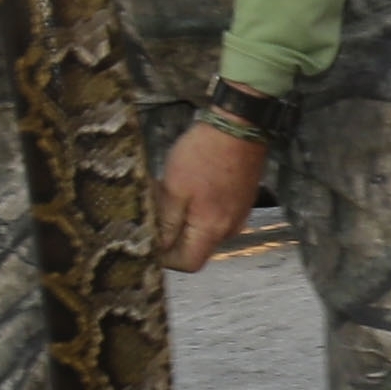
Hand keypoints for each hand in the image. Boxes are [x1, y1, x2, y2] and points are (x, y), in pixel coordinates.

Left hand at [156, 121, 263, 273]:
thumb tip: (158, 245)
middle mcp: (229, 229)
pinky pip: (215, 216)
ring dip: (185, 221)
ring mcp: (238, 215)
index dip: (166, 257)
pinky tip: (189, 187)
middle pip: (197, 248)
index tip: (149, 237)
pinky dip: (198, 210)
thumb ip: (166, 222)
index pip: (188, 263)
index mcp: (212, 230)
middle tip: (155, 210)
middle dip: (172, 236)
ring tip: (170, 194)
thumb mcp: (173, 189)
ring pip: (204, 231)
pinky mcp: (240, 201)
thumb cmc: (203, 155)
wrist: (239, 125)